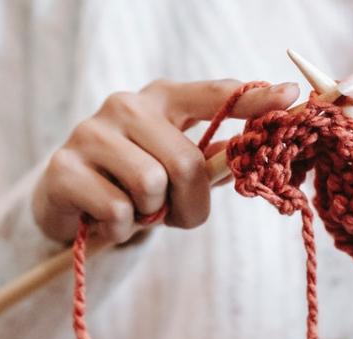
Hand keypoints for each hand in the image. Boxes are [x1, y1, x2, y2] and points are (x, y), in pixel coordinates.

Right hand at [32, 79, 299, 243]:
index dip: (252, 99)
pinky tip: (105, 220)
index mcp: (162, 100)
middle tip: (174, 217)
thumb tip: (247, 154)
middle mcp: (125, 105)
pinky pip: (118, 210)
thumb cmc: (134, 186)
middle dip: (190, 204)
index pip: (213, 95)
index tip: (289, 97)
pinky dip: (120, 229)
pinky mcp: (63, 168)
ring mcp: (90, 133)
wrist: (70, 207)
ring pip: (150, 185)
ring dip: (150, 215)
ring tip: (134, 212)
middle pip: (185, 161)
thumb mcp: (175, 172)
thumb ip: (210, 161)